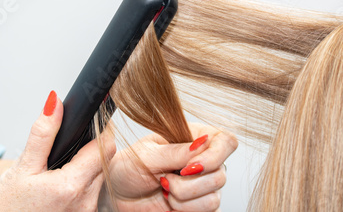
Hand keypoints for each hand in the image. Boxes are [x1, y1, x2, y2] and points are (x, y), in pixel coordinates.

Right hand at [0, 91, 115, 211]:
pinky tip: (59, 190)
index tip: (91, 124)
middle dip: (88, 151)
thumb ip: (43, 134)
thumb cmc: (4, 211)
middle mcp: (86, 204)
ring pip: (98, 180)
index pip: (105, 148)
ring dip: (84, 170)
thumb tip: (55, 103)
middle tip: (64, 151)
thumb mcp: (21, 168)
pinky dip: (80, 187)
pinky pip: (91, 196)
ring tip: (57, 172)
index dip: (100, 131)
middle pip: (103, 163)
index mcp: (72, 186)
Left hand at [105, 123, 237, 211]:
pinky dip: (184, 209)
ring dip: (183, 198)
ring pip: (213, 197)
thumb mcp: (147, 154)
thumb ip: (175, 151)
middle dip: (188, 183)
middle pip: (220, 174)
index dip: (215, 156)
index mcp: (193, 138)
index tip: (189, 166)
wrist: (117, 194)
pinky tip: (170, 202)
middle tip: (165, 179)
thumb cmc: (128, 167)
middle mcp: (202, 160)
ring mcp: (202, 184)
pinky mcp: (198, 205)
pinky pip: (207, 211)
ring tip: (165, 189)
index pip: (226, 141)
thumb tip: (202, 144)